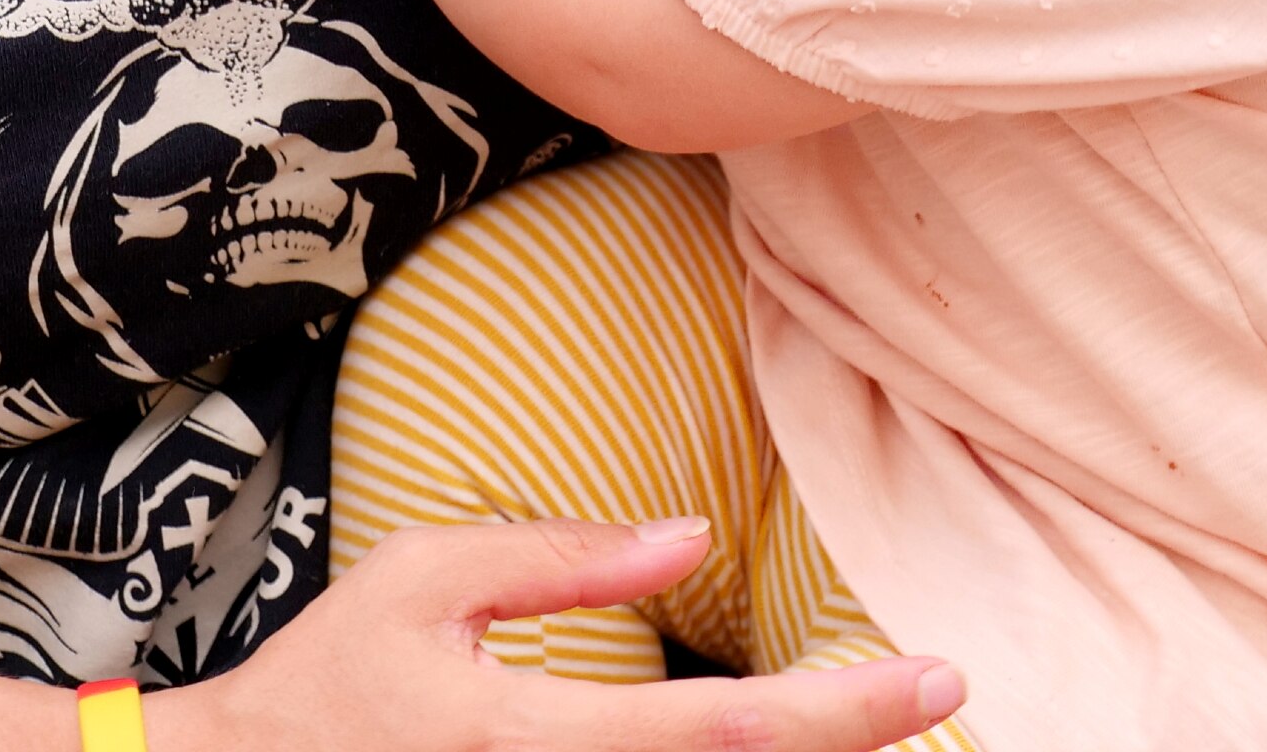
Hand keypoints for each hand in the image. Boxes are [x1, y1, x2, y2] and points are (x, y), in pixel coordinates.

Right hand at [153, 520, 964, 751]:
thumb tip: (689, 536)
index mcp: (530, 736)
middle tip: (937, 689)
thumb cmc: (329, 677)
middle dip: (851, 745)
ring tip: (868, 712)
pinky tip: (778, 743)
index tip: (937, 677)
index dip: (845, 713)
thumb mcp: (425, 579)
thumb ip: (561, 556)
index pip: (724, 731)